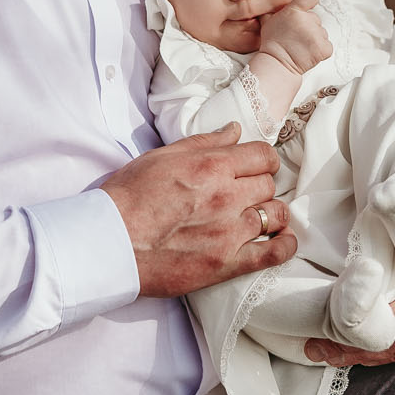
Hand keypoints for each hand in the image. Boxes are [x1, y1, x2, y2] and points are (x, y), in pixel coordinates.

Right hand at [103, 124, 296, 297]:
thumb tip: (234, 131)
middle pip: (269, 185)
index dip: (261, 161)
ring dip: (270, 214)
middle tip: (246, 194)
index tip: (254, 168)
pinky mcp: (226, 263)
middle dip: (261, 186)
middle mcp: (227, 196)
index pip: (262, 155)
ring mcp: (230, 232)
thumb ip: (203, 143)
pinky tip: (282, 241)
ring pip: (275, 215)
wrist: (109, 242)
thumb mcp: (162, 157)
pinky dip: (284, 246)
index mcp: (212, 166)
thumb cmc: (128, 197)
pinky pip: (272, 254)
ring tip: (258, 217)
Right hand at [256, 0, 331, 77]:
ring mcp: (317, 34)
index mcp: (294, 11)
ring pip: (322, 33)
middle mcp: (308, 20)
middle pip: (315, 19)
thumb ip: (276, 11)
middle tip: (297, 37)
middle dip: (309, 27)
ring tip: (302, 47)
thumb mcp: (268, 21)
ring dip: (315, 39)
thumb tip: (274, 6)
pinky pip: (327, 46)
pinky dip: (321, 50)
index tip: (310, 4)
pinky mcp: (324, 48)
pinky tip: (309, 53)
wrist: (277, 64)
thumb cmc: (272, 44)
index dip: (312, 0)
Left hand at [304, 231, 394, 365]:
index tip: (320, 326)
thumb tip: (351, 259)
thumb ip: (390, 234)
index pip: (380, 304)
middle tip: (317, 350)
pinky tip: (374, 356)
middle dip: (350, 345)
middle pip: (391, 332)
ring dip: (370, 357)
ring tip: (336, 357)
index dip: (347, 320)